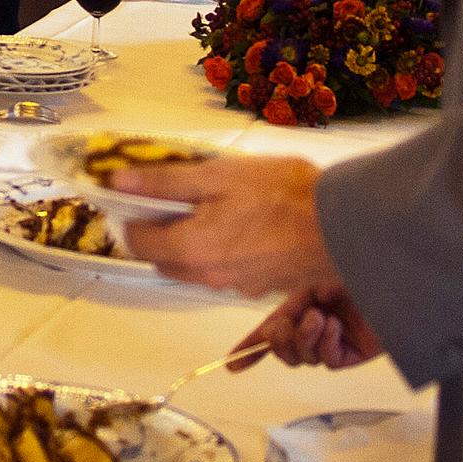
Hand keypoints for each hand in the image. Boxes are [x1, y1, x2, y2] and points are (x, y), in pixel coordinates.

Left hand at [112, 155, 333, 296]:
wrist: (344, 226)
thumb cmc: (282, 194)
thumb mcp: (218, 175)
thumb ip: (165, 182)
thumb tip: (118, 182)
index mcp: (191, 249)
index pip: (136, 242)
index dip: (129, 216)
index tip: (135, 194)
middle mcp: (208, 277)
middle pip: (163, 258)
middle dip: (159, 230)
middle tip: (173, 196)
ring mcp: (236, 285)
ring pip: (193, 268)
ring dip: (189, 242)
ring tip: (211, 206)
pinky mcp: (260, 286)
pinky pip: (223, 271)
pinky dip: (218, 251)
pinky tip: (241, 224)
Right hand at [244, 285, 382, 368]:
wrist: (388, 292)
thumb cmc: (353, 285)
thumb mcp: (314, 290)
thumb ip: (293, 308)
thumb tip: (279, 326)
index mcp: (300, 314)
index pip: (269, 335)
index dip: (249, 349)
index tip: (230, 364)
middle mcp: (312, 334)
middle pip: (281, 352)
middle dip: (278, 340)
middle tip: (286, 323)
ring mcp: (329, 348)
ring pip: (301, 358)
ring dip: (305, 337)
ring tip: (320, 317)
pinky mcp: (347, 359)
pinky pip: (326, 360)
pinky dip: (326, 341)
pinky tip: (336, 326)